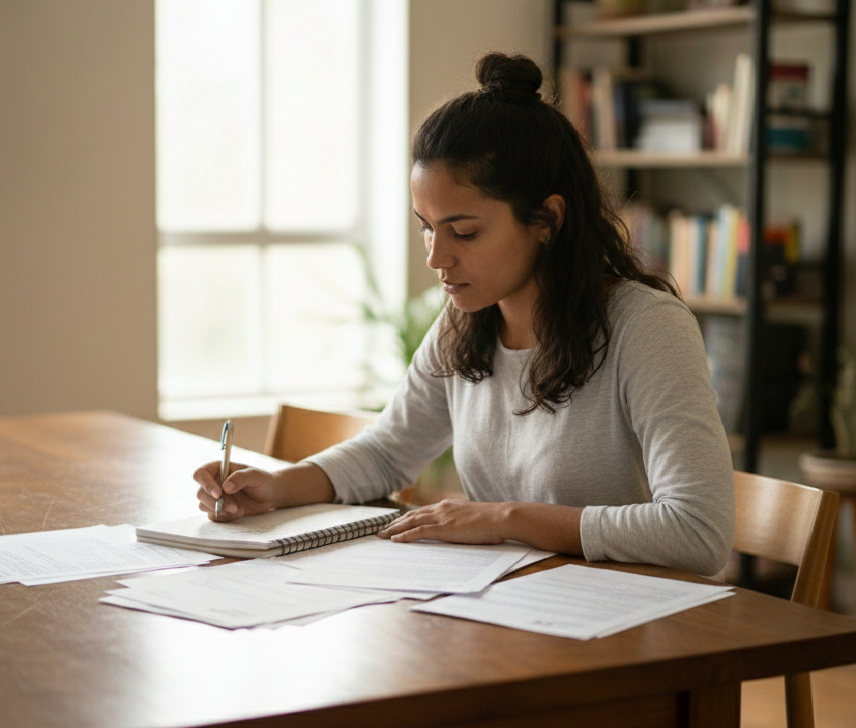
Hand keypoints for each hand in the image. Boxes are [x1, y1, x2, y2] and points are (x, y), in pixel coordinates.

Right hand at [194, 462, 282, 520]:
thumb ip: (241, 478)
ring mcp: (215, 497)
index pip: (200, 474)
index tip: (218, 493)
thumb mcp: (255, 475)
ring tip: (239, 510)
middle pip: (200, 493)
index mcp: (218, 469)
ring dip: (221, 510)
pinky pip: (214, 516)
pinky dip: (225, 517)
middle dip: (215, 502)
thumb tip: (226, 487)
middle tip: (233, 506)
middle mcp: (213, 483)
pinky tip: (239, 513)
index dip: (205, 484)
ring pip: (204, 506)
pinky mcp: (220, 510)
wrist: (269, 495)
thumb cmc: (262, 480)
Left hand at [377, 499, 507, 544]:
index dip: (407, 517)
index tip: (396, 523)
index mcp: (448, 505)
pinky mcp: (443, 528)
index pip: (422, 511)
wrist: (500, 518)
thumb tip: (457, 529)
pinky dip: (405, 535)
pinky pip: (418, 532)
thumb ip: (460, 521)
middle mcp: (441, 508)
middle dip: (395, 523)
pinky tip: (395, 540)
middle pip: (412, 515)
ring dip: (394, 529)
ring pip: (411, 522)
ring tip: (382, 535)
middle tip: (381, 530)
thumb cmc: (491, 521)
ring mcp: (441, 517)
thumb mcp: (472, 518)